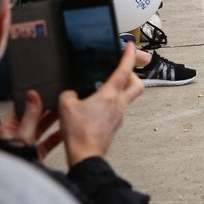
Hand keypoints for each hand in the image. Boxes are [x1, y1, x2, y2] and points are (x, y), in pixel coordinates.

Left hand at [0, 90, 61, 159]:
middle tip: (57, 100)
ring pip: (41, 128)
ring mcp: (27, 144)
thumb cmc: (12, 158)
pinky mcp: (35, 152)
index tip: (44, 92)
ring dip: (52, 121)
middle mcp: (16, 135)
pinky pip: (47, 141)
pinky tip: (65, 130)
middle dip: (45, 109)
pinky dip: (56, 136)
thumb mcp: (23, 133)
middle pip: (33, 117)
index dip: (32, 100)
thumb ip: (30, 114)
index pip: (21, 108)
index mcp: (7, 128)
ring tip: (64, 111)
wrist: (17, 178)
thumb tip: (32, 95)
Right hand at [58, 44, 143, 165]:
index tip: (130, 46)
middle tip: (122, 68)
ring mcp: (119, 116)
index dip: (128, 55)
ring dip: (122, 88)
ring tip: (107, 86)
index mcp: (110, 95)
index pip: (124, 70)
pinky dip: (112, 103)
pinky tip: (98, 105)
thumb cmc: (80, 134)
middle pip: (137, 84)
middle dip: (133, 74)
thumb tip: (71, 93)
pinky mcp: (114, 125)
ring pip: (128, 97)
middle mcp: (119, 104)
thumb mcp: (66, 107)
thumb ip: (69, 94)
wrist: (85, 157)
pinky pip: (118, 109)